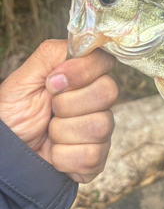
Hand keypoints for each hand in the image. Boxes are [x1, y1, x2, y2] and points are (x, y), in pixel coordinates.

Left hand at [0, 40, 117, 182]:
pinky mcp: (96, 158)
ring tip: (49, 133)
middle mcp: (97, 101)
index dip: (81, 72)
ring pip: (101, 125)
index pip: (104, 61)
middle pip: (108, 91)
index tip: (54, 82)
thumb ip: (51, 55)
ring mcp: (100, 130)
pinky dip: (63, 156)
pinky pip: (92, 155)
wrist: (6, 153)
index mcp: (83, 77)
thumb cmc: (14, 114)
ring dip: (62, 132)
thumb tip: (78, 50)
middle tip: (50, 110)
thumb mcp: (24, 79)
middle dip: (68, 104)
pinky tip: (54, 152)